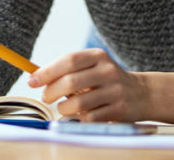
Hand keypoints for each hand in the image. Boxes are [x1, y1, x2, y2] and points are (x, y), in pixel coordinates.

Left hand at [27, 48, 147, 121]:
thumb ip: (67, 70)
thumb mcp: (91, 67)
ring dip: (64, 108)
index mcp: (97, 56)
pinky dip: (80, 118)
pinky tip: (81, 114)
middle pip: (70, 82)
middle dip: (51, 92)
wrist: (142, 94)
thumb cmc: (105, 80)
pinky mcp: (119, 110)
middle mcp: (108, 71)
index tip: (31, 81)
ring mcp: (115, 91)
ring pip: (78, 103)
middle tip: (46, 98)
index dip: (47, 71)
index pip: (68, 61)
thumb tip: (34, 77)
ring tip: (63, 107)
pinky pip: (90, 117)